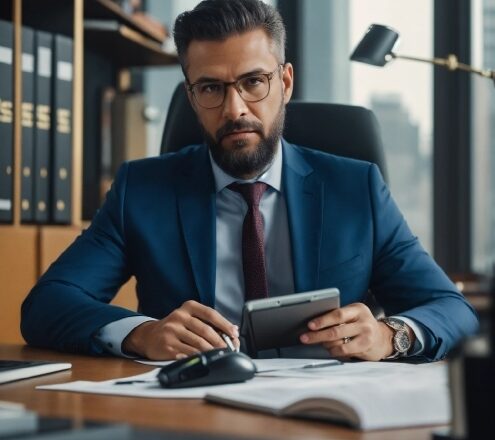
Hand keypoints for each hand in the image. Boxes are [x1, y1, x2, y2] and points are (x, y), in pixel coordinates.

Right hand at [122, 300, 239, 359]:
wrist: (148, 336)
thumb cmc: (174, 327)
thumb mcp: (189, 318)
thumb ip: (208, 323)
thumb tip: (232, 331)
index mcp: (188, 307)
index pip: (210, 313)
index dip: (224, 324)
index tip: (234, 333)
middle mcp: (179, 316)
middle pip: (205, 330)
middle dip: (220, 341)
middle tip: (229, 349)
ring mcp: (172, 330)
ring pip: (198, 343)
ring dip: (212, 351)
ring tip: (220, 356)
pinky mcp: (167, 345)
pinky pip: (188, 353)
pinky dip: (199, 358)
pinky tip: (205, 360)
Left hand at [299, 302, 413, 360]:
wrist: (383, 337)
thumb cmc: (361, 324)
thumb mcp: (353, 315)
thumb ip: (338, 317)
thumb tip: (313, 324)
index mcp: (357, 308)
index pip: (337, 314)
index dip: (322, 320)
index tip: (309, 325)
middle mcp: (363, 321)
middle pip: (336, 330)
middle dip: (317, 335)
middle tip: (304, 338)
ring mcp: (366, 335)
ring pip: (339, 343)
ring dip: (325, 344)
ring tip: (320, 343)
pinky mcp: (366, 347)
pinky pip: (345, 351)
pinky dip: (334, 351)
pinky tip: (331, 349)